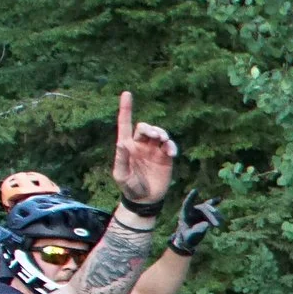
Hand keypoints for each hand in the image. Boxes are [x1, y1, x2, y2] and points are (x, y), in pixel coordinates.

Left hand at [111, 91, 176, 208]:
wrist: (145, 200)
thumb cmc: (129, 187)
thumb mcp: (121, 175)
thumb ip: (121, 159)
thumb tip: (121, 143)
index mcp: (127, 146)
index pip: (125, 123)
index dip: (126, 108)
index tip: (127, 93)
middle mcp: (140, 145)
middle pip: (145, 128)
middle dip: (150, 128)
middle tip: (155, 135)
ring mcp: (153, 151)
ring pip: (158, 134)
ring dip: (161, 134)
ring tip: (163, 141)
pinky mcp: (165, 158)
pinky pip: (169, 146)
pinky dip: (171, 146)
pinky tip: (171, 152)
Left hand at [169, 191, 220, 255]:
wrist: (188, 240)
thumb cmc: (187, 238)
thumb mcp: (191, 236)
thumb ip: (197, 230)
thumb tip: (207, 224)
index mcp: (185, 215)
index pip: (187, 204)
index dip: (191, 197)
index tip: (195, 190)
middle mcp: (192, 211)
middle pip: (203, 209)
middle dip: (211, 216)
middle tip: (217, 225)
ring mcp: (198, 212)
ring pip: (208, 209)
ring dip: (215, 215)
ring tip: (219, 224)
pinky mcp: (204, 214)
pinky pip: (210, 208)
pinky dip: (215, 204)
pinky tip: (220, 199)